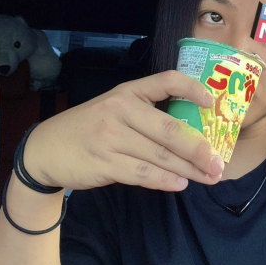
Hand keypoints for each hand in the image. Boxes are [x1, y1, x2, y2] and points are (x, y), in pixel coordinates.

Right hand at [23, 71, 223, 191]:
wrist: (47, 148)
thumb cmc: (91, 127)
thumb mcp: (115, 109)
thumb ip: (146, 116)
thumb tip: (189, 137)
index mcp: (128, 92)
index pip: (166, 80)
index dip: (191, 88)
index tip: (211, 101)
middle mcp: (121, 109)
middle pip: (170, 128)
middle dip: (199, 148)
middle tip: (218, 163)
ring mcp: (111, 136)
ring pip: (160, 154)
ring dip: (189, 169)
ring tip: (209, 177)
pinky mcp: (104, 162)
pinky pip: (143, 173)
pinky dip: (165, 180)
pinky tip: (180, 184)